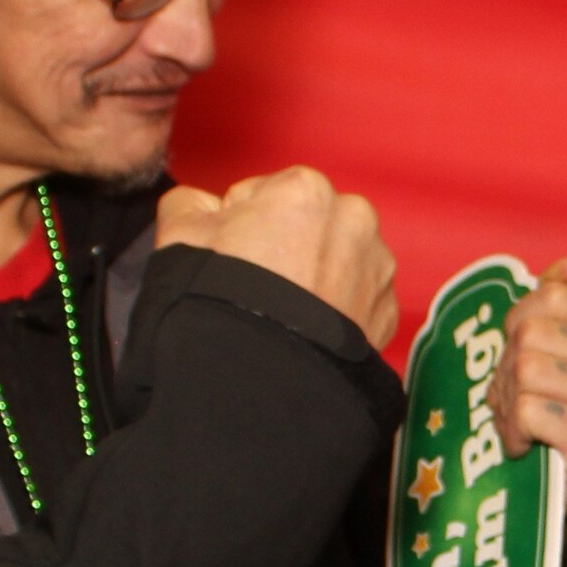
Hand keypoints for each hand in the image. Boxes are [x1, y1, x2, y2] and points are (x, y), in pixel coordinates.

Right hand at [159, 167, 397, 350]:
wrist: (263, 377)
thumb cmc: (221, 301)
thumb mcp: (179, 236)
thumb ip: (191, 204)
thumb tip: (205, 207)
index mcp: (306, 189)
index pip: (267, 193)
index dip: (245, 224)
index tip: (235, 255)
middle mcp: (355, 219)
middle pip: (312, 223)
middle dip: (289, 246)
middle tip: (260, 286)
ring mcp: (378, 268)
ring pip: (341, 260)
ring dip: (319, 276)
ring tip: (285, 312)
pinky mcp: (387, 313)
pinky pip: (358, 300)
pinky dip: (338, 310)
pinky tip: (308, 330)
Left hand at [495, 257, 566, 508]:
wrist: (564, 481)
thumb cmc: (554, 406)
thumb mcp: (555, 346)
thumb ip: (563, 300)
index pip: (552, 297)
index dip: (519, 322)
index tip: (522, 350)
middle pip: (533, 334)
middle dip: (508, 367)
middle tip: (516, 395)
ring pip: (527, 370)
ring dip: (507, 401)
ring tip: (520, 419)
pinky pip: (527, 410)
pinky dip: (511, 430)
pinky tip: (525, 442)